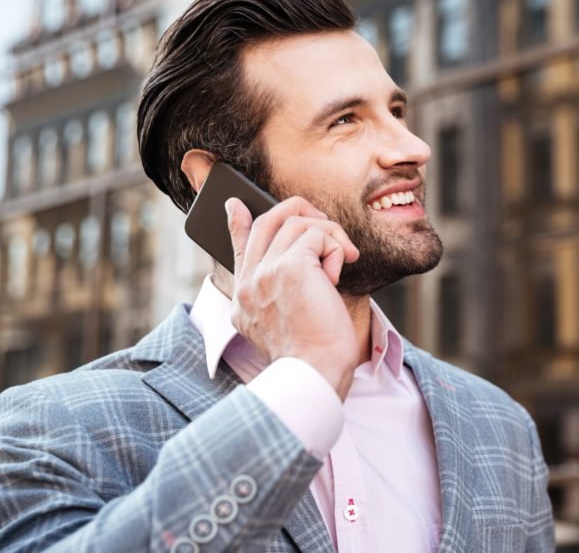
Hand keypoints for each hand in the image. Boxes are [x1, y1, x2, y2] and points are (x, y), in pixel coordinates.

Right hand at [225, 196, 360, 400]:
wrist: (314, 373)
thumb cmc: (312, 355)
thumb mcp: (286, 323)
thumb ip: (281, 292)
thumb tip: (299, 261)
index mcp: (243, 300)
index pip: (239, 249)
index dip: (239, 222)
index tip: (236, 205)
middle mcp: (248, 283)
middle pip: (268, 221)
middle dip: (302, 212)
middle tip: (327, 226)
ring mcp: (264, 272)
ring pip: (298, 223)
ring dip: (330, 236)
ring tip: (343, 261)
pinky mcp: (290, 267)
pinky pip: (318, 235)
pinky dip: (336, 248)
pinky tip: (336, 277)